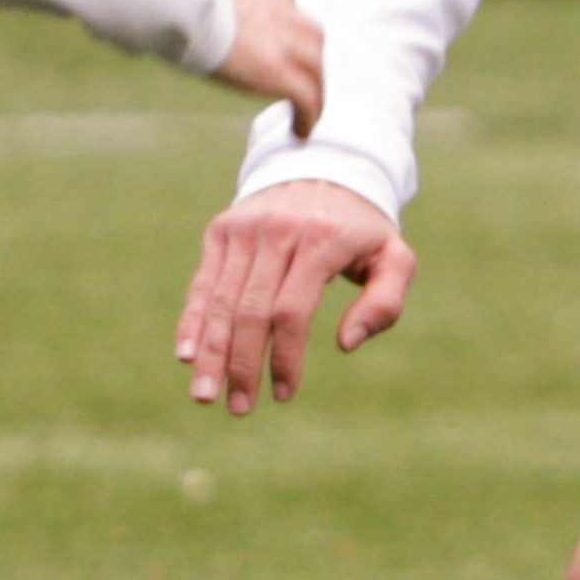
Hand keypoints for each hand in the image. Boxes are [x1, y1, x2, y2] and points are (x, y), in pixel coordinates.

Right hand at [177, 178, 414, 415]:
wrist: (323, 170)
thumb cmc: (362, 231)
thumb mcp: (394, 258)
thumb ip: (385, 302)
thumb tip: (345, 343)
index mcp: (323, 239)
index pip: (293, 310)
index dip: (286, 357)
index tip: (285, 394)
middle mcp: (278, 231)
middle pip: (251, 310)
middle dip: (242, 364)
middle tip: (239, 409)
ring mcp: (245, 229)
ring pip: (221, 300)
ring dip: (210, 353)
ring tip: (204, 396)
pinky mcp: (222, 230)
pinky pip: (203, 283)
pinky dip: (191, 321)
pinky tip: (185, 355)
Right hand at [198, 0, 324, 120]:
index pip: (294, 13)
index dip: (295, 36)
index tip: (287, 54)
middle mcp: (284, 15)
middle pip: (319, 41)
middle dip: (318, 65)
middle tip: (312, 89)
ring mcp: (283, 44)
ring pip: (321, 71)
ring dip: (320, 94)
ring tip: (312, 116)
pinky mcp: (276, 71)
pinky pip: (307, 98)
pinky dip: (310, 116)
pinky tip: (302, 132)